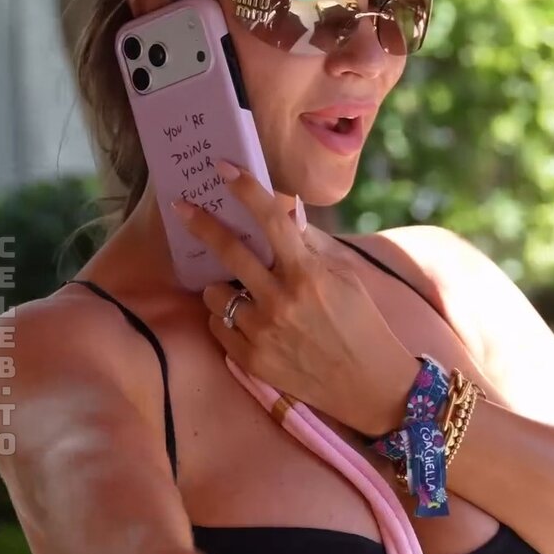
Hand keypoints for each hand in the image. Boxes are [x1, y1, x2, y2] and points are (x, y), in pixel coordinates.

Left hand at [172, 161, 417, 435]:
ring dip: (223, 285)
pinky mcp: (251, 360)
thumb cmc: (362, 323)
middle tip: (182, 208)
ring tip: (243, 291)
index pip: (270, 220)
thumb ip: (309, 245)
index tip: (223, 168)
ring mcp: (262, 333)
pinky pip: (218, 326)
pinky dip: (228, 318)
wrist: (370, 385)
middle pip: (228, 251)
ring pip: (215, 293)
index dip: (245, 189)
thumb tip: (282, 211)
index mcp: (308, 274)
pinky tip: (248, 320)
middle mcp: (281, 301)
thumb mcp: (345, 276)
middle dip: (201, 223)